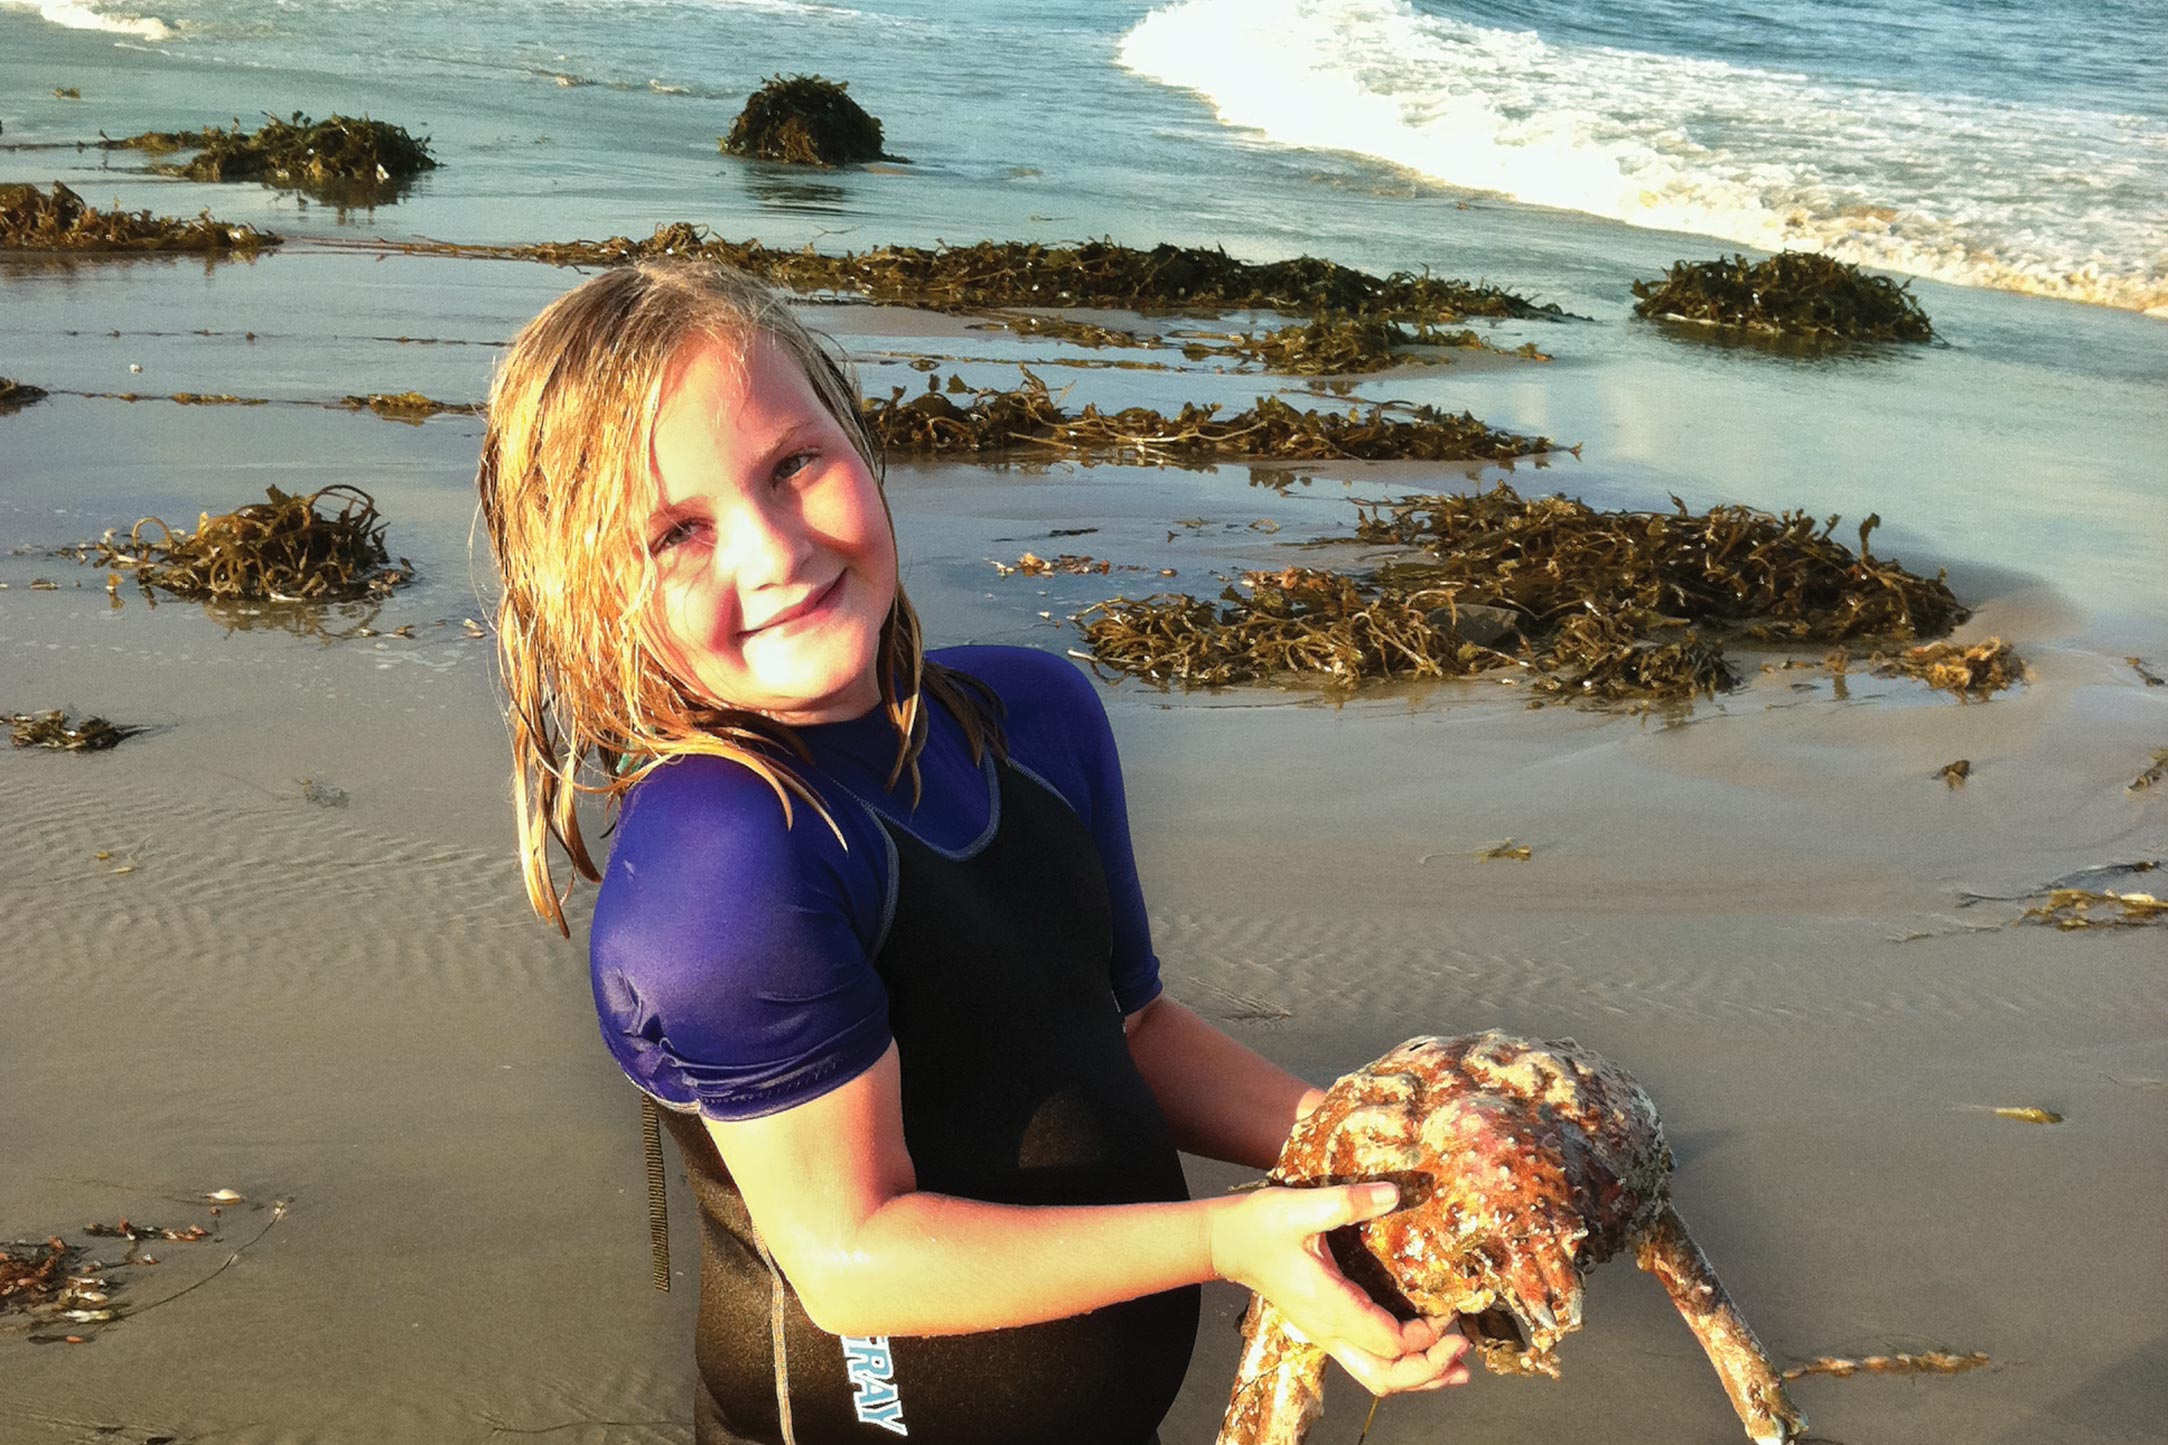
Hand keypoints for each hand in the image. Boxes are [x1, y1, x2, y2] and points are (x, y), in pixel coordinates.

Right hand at [1208, 1182, 1470, 1394]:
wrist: (1226, 1242)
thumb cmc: (1261, 1225)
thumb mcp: (1302, 1206)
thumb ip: (1348, 1202)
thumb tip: (1395, 1194)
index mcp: (1329, 1306)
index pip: (1389, 1341)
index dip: (1426, 1334)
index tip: (1450, 1308)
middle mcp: (1330, 1330)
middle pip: (1386, 1376)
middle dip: (1429, 1370)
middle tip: (1464, 1347)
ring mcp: (1327, 1334)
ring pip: (1377, 1377)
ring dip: (1419, 1377)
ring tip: (1456, 1367)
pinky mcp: (1328, 1328)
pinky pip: (1369, 1361)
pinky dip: (1402, 1365)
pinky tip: (1424, 1350)